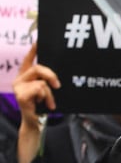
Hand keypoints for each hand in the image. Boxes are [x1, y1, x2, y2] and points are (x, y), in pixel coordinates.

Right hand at [12, 43, 59, 162]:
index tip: (39, 40)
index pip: (29, 60)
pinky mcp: (20, 95)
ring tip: (49, 103)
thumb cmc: (43, 106)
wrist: (36, 122)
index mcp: (26, 76)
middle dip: (51, 75)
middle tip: (58, 86)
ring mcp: (18, 87)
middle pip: (38, 68)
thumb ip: (48, 81)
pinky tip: (44, 105)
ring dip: (50, 94)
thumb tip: (58, 76)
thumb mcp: (47, 91)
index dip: (33, 50)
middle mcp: (20, 79)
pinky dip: (46, 98)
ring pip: (41, 82)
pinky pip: (39, 90)